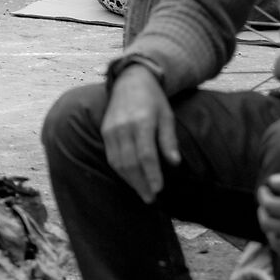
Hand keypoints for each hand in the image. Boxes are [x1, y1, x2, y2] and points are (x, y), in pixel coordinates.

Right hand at [100, 64, 177, 203]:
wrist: (130, 80)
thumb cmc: (153, 100)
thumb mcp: (167, 116)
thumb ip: (169, 139)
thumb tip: (175, 163)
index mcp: (142, 122)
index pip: (146, 154)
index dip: (152, 174)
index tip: (159, 189)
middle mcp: (124, 126)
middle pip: (130, 162)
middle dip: (141, 183)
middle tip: (151, 198)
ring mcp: (111, 129)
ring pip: (118, 162)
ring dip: (130, 180)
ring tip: (142, 193)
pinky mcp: (105, 131)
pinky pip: (111, 155)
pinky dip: (120, 170)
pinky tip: (130, 179)